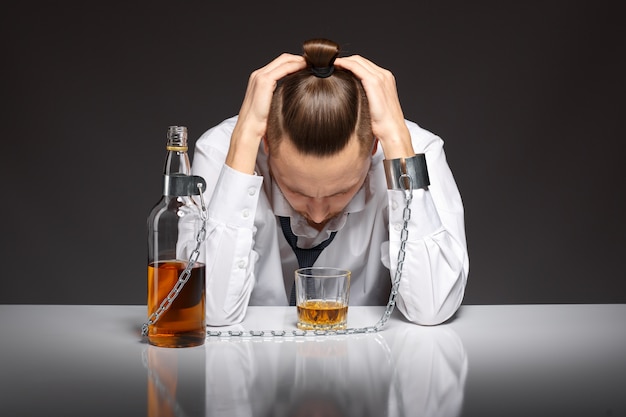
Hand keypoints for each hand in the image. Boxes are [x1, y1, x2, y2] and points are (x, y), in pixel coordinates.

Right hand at [226, 53, 305, 173]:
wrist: (249, 129)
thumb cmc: (260, 123)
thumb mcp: (271, 106)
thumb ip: (279, 98)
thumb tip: (294, 100)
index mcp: (259, 79)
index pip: (280, 64)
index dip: (295, 63)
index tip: (309, 66)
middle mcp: (259, 74)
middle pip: (283, 59)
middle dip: (299, 59)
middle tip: (315, 63)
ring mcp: (260, 76)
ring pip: (285, 60)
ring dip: (300, 60)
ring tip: (314, 64)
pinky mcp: (264, 81)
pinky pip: (284, 68)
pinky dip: (296, 65)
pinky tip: (307, 68)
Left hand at [335, 55, 414, 158]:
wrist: (392, 131)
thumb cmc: (384, 124)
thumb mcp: (375, 106)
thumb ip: (367, 96)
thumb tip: (352, 96)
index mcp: (386, 79)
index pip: (365, 65)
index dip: (350, 64)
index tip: (337, 68)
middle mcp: (384, 75)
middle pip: (361, 60)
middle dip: (345, 61)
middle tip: (331, 65)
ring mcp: (380, 77)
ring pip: (357, 61)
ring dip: (343, 61)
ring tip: (330, 65)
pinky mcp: (374, 82)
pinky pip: (356, 67)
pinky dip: (344, 64)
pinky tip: (335, 66)